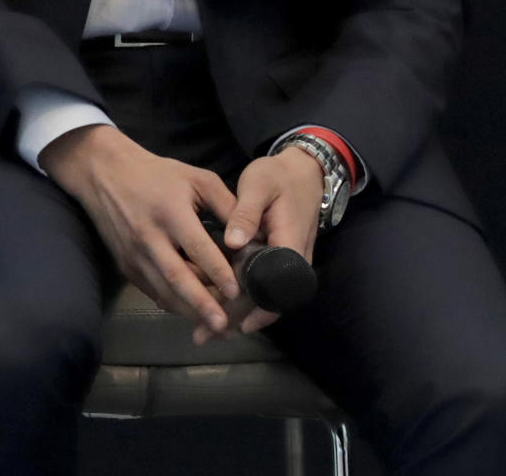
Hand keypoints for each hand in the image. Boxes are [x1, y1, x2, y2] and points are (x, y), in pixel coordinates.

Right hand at [40, 125, 240, 336]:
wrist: (106, 174)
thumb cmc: (158, 175)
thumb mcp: (197, 178)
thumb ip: (226, 204)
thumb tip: (251, 234)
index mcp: (170, 212)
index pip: (197, 248)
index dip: (217, 272)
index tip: (236, 291)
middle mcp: (150, 237)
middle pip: (178, 278)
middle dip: (201, 304)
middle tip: (224, 325)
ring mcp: (134, 255)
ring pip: (163, 291)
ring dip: (189, 311)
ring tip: (214, 327)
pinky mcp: (125, 266)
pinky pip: (152, 291)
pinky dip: (172, 304)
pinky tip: (191, 314)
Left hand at [191, 145, 323, 343]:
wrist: (303, 171)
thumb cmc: (279, 177)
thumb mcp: (259, 185)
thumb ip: (246, 213)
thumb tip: (233, 242)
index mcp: (288, 243)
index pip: (277, 287)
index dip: (256, 309)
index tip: (232, 323)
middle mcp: (291, 261)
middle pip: (266, 300)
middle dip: (236, 319)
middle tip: (203, 335)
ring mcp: (285, 263)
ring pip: (262, 296)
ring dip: (234, 313)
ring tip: (202, 329)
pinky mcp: (275, 260)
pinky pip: (260, 285)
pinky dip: (239, 298)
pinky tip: (214, 305)